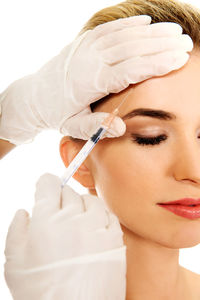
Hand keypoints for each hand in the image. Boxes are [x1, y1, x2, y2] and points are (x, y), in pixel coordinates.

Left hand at [0, 15, 192, 144]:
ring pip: (125, 35)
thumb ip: (96, 127)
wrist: (35, 96)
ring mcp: (87, 47)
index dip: (156, 63)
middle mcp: (90, 60)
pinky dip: (130, 24)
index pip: (130, 69)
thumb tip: (120, 127)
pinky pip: (111, 28)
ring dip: (152, 32)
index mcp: (90, 82)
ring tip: (175, 33)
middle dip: (162, 45)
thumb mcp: (73, 126)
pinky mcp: (84, 41)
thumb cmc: (57, 113)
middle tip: (185, 44)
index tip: (179, 59)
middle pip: (132, 48)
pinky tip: (147, 23)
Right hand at [4, 173, 125, 299]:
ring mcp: (97, 226)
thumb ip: (17, 230)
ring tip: (76, 220)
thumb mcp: (15, 261)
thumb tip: (25, 212)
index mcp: (48, 218)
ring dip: (81, 205)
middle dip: (61, 197)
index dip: (45, 184)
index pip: (49, 183)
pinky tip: (93, 228)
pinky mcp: (114, 239)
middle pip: (68, 191)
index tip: (45, 188)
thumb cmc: (41, 292)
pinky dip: (100, 216)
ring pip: (90, 200)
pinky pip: (108, 215)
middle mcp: (74, 217)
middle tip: (58, 213)